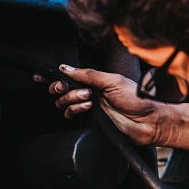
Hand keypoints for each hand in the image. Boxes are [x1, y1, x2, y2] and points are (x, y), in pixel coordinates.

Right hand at [35, 64, 174, 145]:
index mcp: (93, 79)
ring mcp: (87, 106)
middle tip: (67, 87)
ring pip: (63, 103)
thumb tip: (66, 68)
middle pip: (59, 90)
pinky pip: (71, 114)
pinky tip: (89, 107)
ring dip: (72, 99)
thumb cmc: (137, 99)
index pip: (68, 76)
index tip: (40, 76)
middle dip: (60, 88)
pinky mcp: (88, 120)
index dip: (53, 76)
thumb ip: (88, 74)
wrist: (148, 121)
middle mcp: (88, 92)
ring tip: (88, 97)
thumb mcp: (113, 80)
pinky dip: (76, 109)